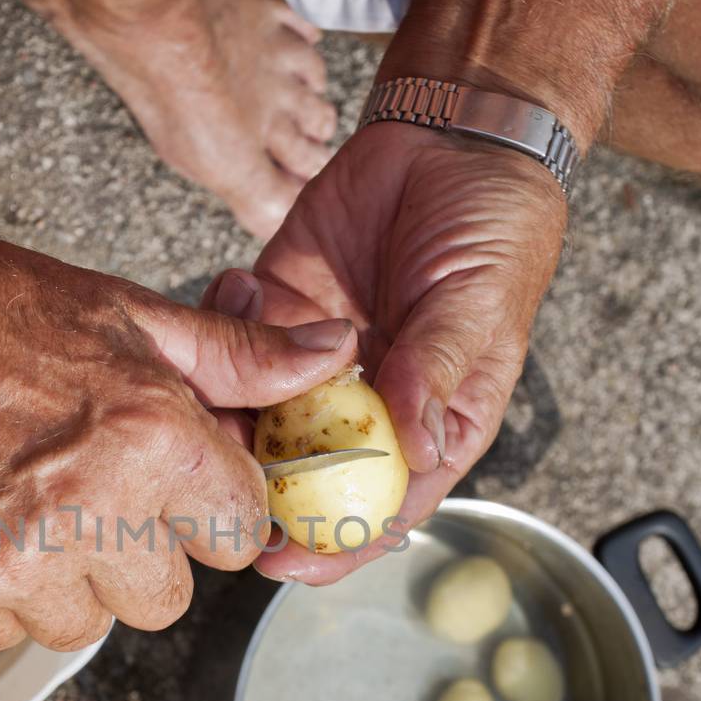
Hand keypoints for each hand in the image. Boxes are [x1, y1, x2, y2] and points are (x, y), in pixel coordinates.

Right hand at [0, 230, 355, 650]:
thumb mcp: (130, 315)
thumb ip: (241, 357)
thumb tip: (336, 353)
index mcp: (153, 439)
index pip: (242, 534)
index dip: (210, 505)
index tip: (173, 480)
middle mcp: (89, 510)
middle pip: (169, 598)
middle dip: (144, 551)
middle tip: (90, 487)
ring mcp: (11, 561)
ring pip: (90, 625)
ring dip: (71, 581)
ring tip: (28, 504)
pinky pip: (9, 635)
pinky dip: (1, 594)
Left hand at [208, 122, 565, 583]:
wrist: (450, 136)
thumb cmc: (489, 227)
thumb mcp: (477, 301)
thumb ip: (438, 371)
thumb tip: (413, 449)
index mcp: (426, 424)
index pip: (379, 506)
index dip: (333, 543)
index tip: (281, 563)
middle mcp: (363, 404)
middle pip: (301, 474)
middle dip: (252, 483)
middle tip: (210, 474)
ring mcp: (314, 360)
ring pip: (253, 410)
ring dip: (224, 401)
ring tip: (214, 374)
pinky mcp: (275, 308)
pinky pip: (231, 336)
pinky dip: (221, 318)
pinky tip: (242, 283)